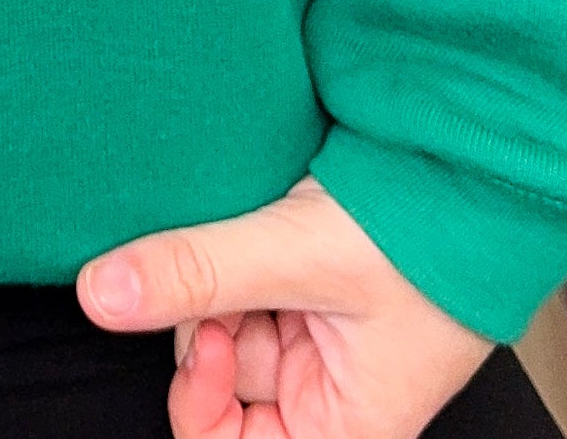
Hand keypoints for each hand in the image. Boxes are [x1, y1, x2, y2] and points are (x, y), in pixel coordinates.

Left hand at [77, 176, 489, 437]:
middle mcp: (327, 390)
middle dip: (209, 322)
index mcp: (345, 425)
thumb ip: (196, 271)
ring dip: (222, 278)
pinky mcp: (305, 285)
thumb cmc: (424, 234)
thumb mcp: (297, 253)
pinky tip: (254, 224)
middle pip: (222, 382)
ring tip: (258, 232)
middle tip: (235, 266)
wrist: (467, 156)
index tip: (198, 334)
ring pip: (225, 323)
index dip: (198, 403)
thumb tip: (99, 294)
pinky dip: (234, 253)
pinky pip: (243, 283)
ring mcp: (315, 335)